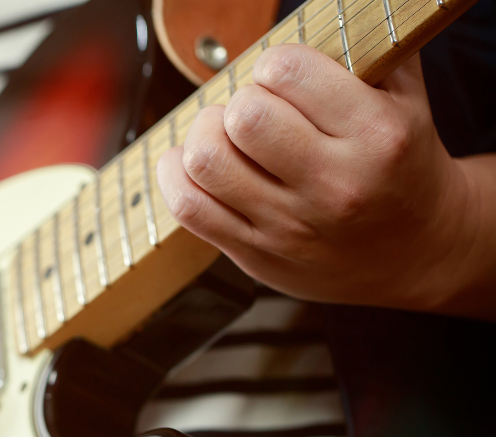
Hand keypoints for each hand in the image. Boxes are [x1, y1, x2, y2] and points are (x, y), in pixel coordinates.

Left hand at [156, 45, 493, 314]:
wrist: (419, 251)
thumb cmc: (401, 162)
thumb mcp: (403, 98)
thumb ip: (363, 47)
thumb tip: (318, 7)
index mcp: (377, 136)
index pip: (287, 73)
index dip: (274, 64)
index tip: (282, 78)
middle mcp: (335, 185)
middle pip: (243, 118)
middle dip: (241, 100)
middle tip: (254, 108)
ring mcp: (291, 227)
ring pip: (207, 161)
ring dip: (204, 135)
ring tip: (224, 134)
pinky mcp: (256, 254)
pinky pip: (188, 207)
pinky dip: (176, 174)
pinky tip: (194, 163)